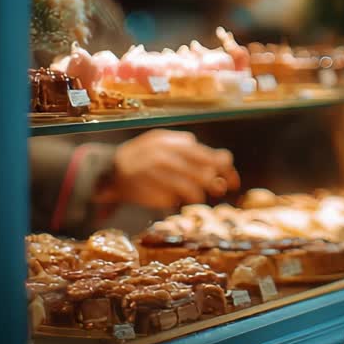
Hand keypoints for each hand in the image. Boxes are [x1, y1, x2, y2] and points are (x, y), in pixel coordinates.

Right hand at [95, 129, 240, 210]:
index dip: (226, 170)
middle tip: (218, 189)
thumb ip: (192, 149)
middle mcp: (166, 158)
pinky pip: (175, 201)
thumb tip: (223, 158)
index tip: (234, 182)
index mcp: (173, 143)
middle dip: (215, 184)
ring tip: (194, 195)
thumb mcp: (166, 143)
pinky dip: (178, 200)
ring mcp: (158, 177)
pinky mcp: (151, 194)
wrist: (110, 170)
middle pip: (203, 174)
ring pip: (192, 191)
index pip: (209, 156)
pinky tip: (172, 197)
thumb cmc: (144, 156)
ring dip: (198, 195)